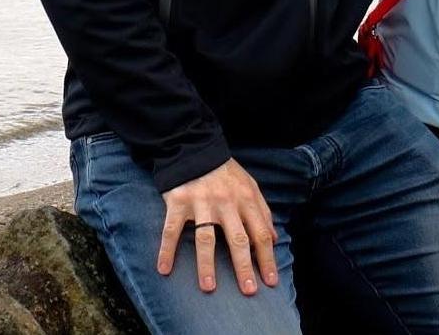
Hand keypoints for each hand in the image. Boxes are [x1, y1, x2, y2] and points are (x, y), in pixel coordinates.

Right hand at [157, 158, 278, 295]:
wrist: (193, 146)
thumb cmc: (224, 171)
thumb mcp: (249, 184)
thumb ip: (262, 210)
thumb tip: (274, 238)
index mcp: (245, 199)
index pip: (260, 233)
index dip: (266, 258)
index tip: (270, 281)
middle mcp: (225, 202)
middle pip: (237, 239)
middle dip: (243, 267)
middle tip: (248, 291)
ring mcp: (201, 202)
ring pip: (205, 238)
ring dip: (207, 265)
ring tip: (209, 288)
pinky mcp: (178, 202)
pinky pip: (172, 230)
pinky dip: (166, 249)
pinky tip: (164, 269)